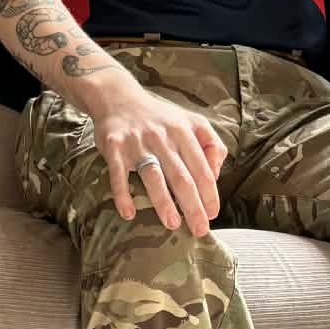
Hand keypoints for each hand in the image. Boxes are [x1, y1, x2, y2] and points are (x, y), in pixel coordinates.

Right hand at [88, 83, 227, 232]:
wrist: (118, 98)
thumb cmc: (159, 117)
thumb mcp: (191, 121)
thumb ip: (211, 144)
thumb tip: (216, 174)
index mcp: (183, 131)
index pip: (201, 168)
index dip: (209, 193)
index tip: (212, 214)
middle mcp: (161, 136)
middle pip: (181, 177)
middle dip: (192, 206)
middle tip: (199, 230)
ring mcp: (136, 142)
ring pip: (153, 176)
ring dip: (163, 203)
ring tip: (172, 224)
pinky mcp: (114, 146)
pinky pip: (118, 174)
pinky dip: (122, 194)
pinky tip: (128, 213)